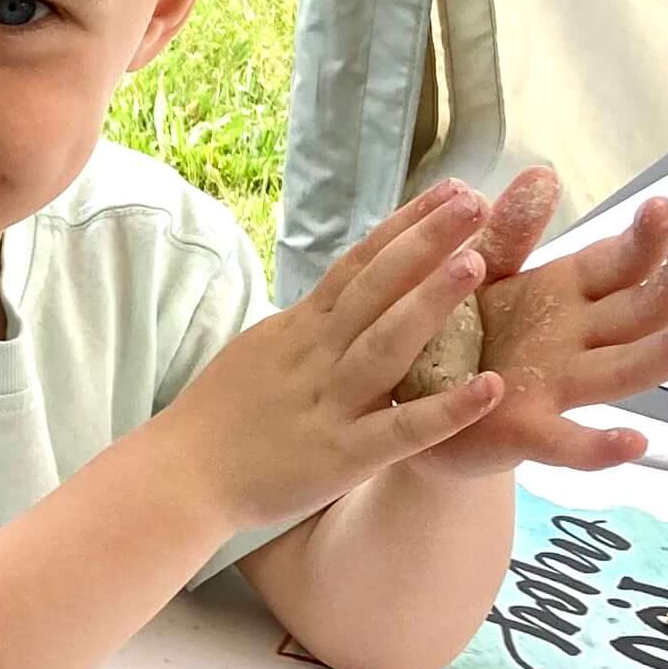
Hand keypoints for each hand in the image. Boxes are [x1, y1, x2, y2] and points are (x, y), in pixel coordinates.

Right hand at [162, 183, 505, 532]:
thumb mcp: (260, 354)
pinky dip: (447, 410)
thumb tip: (343, 302)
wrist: (177, 477)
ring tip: (478, 264)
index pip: (357, 264)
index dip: (404, 225)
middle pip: (375, 287)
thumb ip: (306, 330)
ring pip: (386, 345)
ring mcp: (329, 404)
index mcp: (299, 330)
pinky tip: (490, 389)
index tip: (448, 191)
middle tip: (475, 201)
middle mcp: (316, 356)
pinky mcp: (341, 456)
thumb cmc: (216, 420)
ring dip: (431, 302)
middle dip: (426, 241)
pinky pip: (401, 430)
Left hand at [415, 167, 667, 479]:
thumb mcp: (477, 271)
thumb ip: (508, 231)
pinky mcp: (526, 430)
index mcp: (565, 293)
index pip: (621, 262)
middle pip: (642, 310)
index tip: (662, 209)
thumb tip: (543, 173)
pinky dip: (599, 447)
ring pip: (627, 369)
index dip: (644, 239)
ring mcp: (559, 386)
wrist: (409, 401)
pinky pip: (569, 442)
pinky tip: (634, 443)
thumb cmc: (452, 332)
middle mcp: (576, 338)